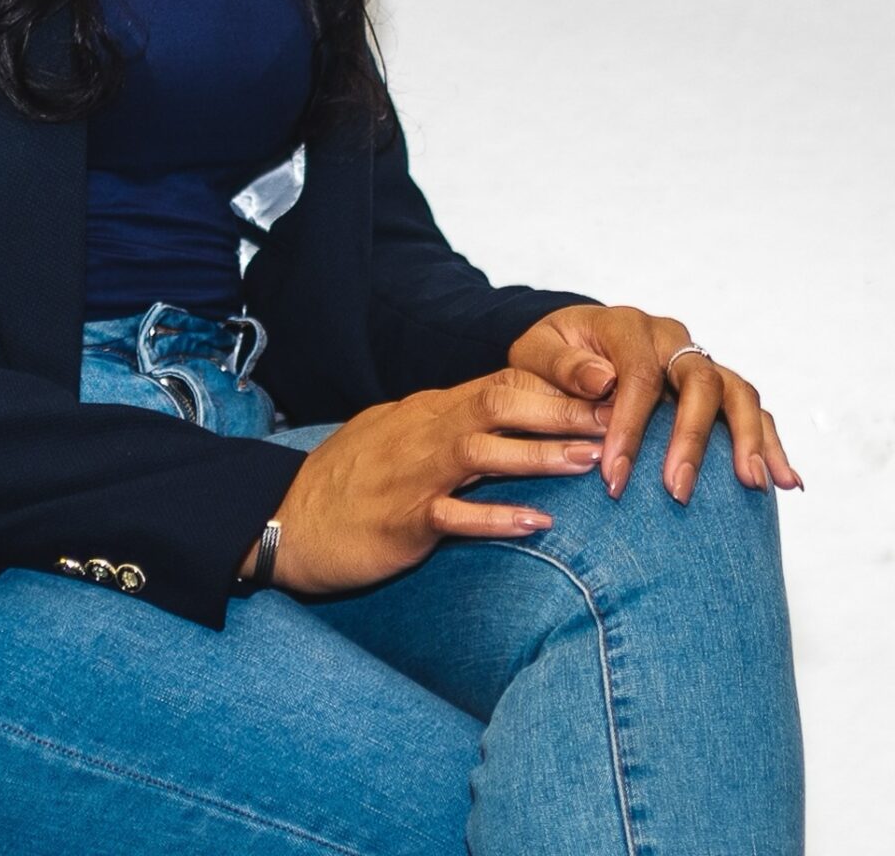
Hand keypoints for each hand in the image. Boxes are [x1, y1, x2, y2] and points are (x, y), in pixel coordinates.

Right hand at [239, 368, 612, 593]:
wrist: (289, 518)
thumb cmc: (352, 479)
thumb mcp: (401, 436)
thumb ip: (450, 425)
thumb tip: (501, 415)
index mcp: (430, 410)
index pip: (501, 383)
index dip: (557, 385)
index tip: (607, 391)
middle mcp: (425, 432)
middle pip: (500, 404)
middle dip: (561, 408)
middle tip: (618, 416)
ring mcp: (413, 474)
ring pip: (483, 452)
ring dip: (540, 454)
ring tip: (591, 461)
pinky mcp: (403, 520)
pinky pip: (456, 517)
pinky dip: (498, 518)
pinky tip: (538, 524)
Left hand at [505, 303, 804, 504]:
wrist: (567, 342)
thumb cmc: (550, 353)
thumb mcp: (536, 351)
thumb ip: (562, 364)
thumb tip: (603, 381)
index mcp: (626, 326)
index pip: (638, 376)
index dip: (629, 428)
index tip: (614, 476)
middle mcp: (670, 338)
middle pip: (699, 381)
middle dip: (690, 439)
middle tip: (676, 490)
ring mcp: (697, 359)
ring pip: (738, 392)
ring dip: (749, 439)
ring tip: (755, 485)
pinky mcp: (714, 384)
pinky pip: (751, 410)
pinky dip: (770, 443)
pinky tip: (786, 482)